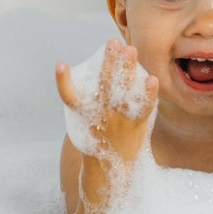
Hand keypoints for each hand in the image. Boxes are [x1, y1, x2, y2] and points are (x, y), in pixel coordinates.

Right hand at [55, 39, 157, 163]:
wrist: (111, 170)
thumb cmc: (99, 139)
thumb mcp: (87, 122)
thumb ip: (91, 100)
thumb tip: (105, 69)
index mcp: (83, 115)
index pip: (69, 97)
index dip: (63, 82)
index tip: (60, 65)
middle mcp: (100, 116)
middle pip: (102, 85)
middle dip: (108, 62)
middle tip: (112, 42)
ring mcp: (118, 121)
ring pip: (122, 92)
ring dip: (126, 70)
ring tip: (130, 49)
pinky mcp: (136, 126)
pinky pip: (143, 109)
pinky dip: (148, 94)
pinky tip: (152, 79)